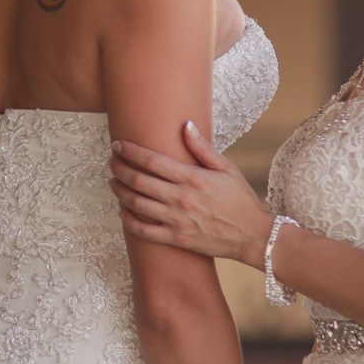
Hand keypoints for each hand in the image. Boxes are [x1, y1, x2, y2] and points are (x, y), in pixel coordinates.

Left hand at [109, 122, 271, 265]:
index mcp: (192, 178)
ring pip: (136, 204)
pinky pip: (144, 231)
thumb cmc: (240, 199)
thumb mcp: (226, 168)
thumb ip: (202, 147)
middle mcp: (181, 198)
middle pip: (138, 181)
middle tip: (111, 162)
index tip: (118, 145)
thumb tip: (185, 124)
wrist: (252, 235)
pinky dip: (128, 221)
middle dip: (119, 169)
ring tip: (113, 182)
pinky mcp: (176, 238)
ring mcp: (177, 220)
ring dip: (120, 191)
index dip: (130, 152)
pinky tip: (122, 211)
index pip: (152, 161)